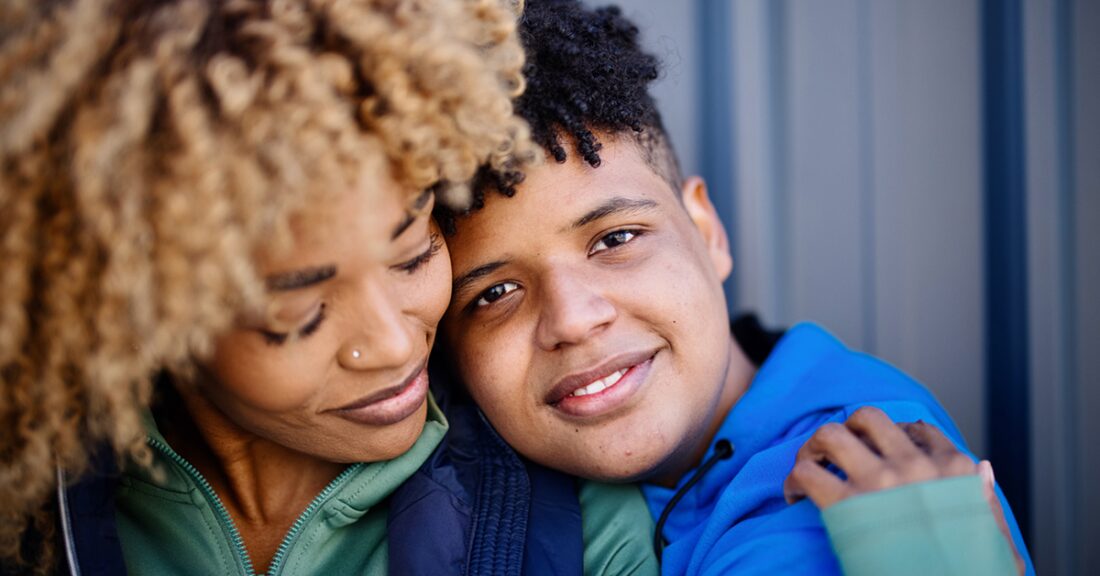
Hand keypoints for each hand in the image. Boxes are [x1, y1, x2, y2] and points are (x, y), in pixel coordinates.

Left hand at [783, 406, 1023, 574]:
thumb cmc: (971, 572)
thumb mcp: (993, 536)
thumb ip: (987, 499)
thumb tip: (983, 467)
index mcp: (954, 469)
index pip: (917, 428)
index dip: (890, 436)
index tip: (877, 452)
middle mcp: (915, 465)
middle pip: (867, 417)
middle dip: (847, 429)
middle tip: (836, 452)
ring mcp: (880, 482)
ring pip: (831, 433)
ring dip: (814, 446)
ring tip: (811, 465)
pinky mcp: (847, 505)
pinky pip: (808, 471)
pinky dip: (794, 479)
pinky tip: (797, 495)